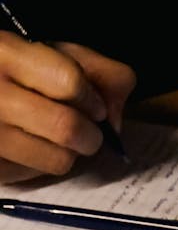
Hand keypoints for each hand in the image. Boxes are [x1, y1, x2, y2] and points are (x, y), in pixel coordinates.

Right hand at [0, 32, 135, 182]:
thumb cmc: (17, 73)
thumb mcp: (53, 53)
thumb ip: (97, 71)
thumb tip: (114, 116)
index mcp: (5, 53)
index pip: (68, 81)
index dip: (93, 98)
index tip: (95, 106)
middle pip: (67, 127)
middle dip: (91, 134)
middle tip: (87, 132)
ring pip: (59, 159)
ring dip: (70, 153)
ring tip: (57, 139)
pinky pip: (39, 176)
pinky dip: (46, 164)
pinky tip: (34, 147)